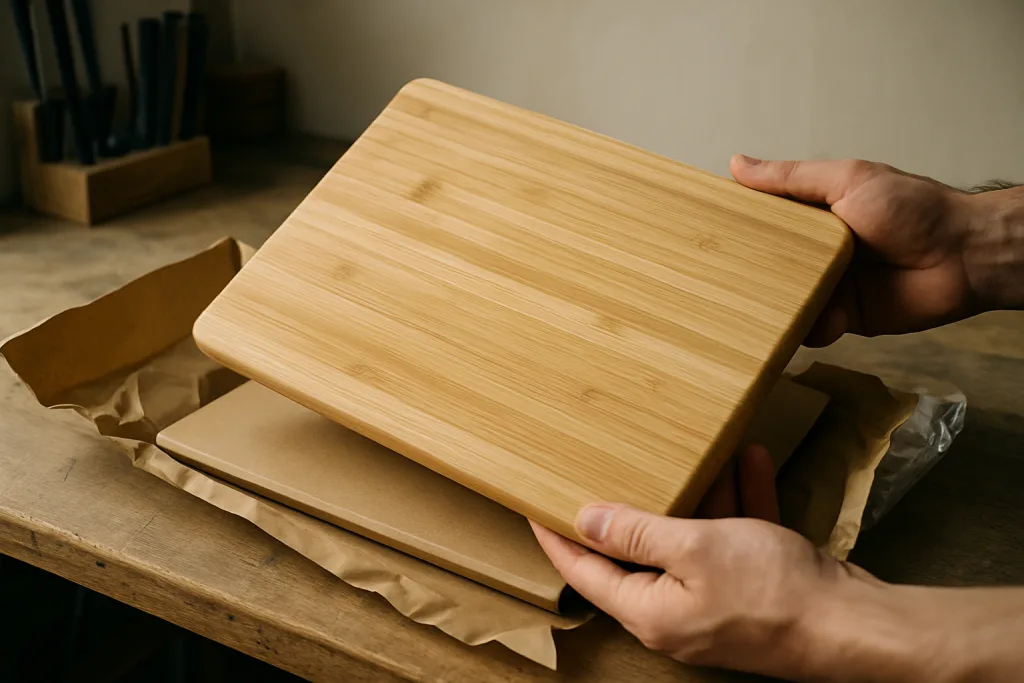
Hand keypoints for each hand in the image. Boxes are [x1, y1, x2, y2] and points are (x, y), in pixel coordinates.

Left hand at [533, 447, 1023, 681]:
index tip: (533, 504)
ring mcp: (715, 599)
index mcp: (649, 609)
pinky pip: (734, 537)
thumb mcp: (693, 548)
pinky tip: (749, 460)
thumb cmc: (773, 592)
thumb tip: (584, 520)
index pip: (584, 570)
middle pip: (638, 551)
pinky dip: (739, 502)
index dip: (556, 536)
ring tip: (693, 451)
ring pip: (691, 537)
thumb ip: (635, 532)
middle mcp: (676, 610)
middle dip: (632, 505)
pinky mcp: (752, 587)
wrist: (857, 624)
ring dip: (697, 494)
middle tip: (609, 464)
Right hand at [729, 155, 1023, 345]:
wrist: (964, 256)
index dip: (734, 229)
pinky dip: (805, 329)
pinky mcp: (843, 318)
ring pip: (783, 300)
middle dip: (743, 275)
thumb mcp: (847, 181)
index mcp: (811, 216)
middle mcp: (813, 252)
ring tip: (750, 310)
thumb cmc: (914, 209)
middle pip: (764, 266)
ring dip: (770, 306)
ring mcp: (827, 285)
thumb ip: (792, 179)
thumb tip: (738, 164)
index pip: (760, 222)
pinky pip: (812, 328)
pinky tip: (806, 324)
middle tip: (709, 282)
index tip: (700, 234)